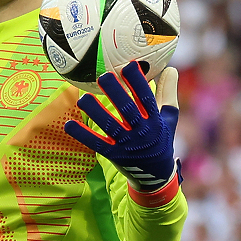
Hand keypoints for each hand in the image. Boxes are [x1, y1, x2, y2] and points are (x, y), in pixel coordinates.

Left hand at [64, 61, 178, 191]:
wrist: (155, 175)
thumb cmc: (160, 139)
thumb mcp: (169, 118)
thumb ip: (168, 93)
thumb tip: (171, 69)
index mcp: (154, 121)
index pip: (146, 98)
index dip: (138, 82)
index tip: (130, 65)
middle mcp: (141, 132)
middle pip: (127, 110)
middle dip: (115, 93)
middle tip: (104, 76)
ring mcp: (126, 144)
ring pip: (109, 126)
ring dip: (96, 112)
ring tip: (84, 98)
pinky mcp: (113, 154)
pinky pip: (96, 143)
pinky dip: (82, 134)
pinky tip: (69, 124)